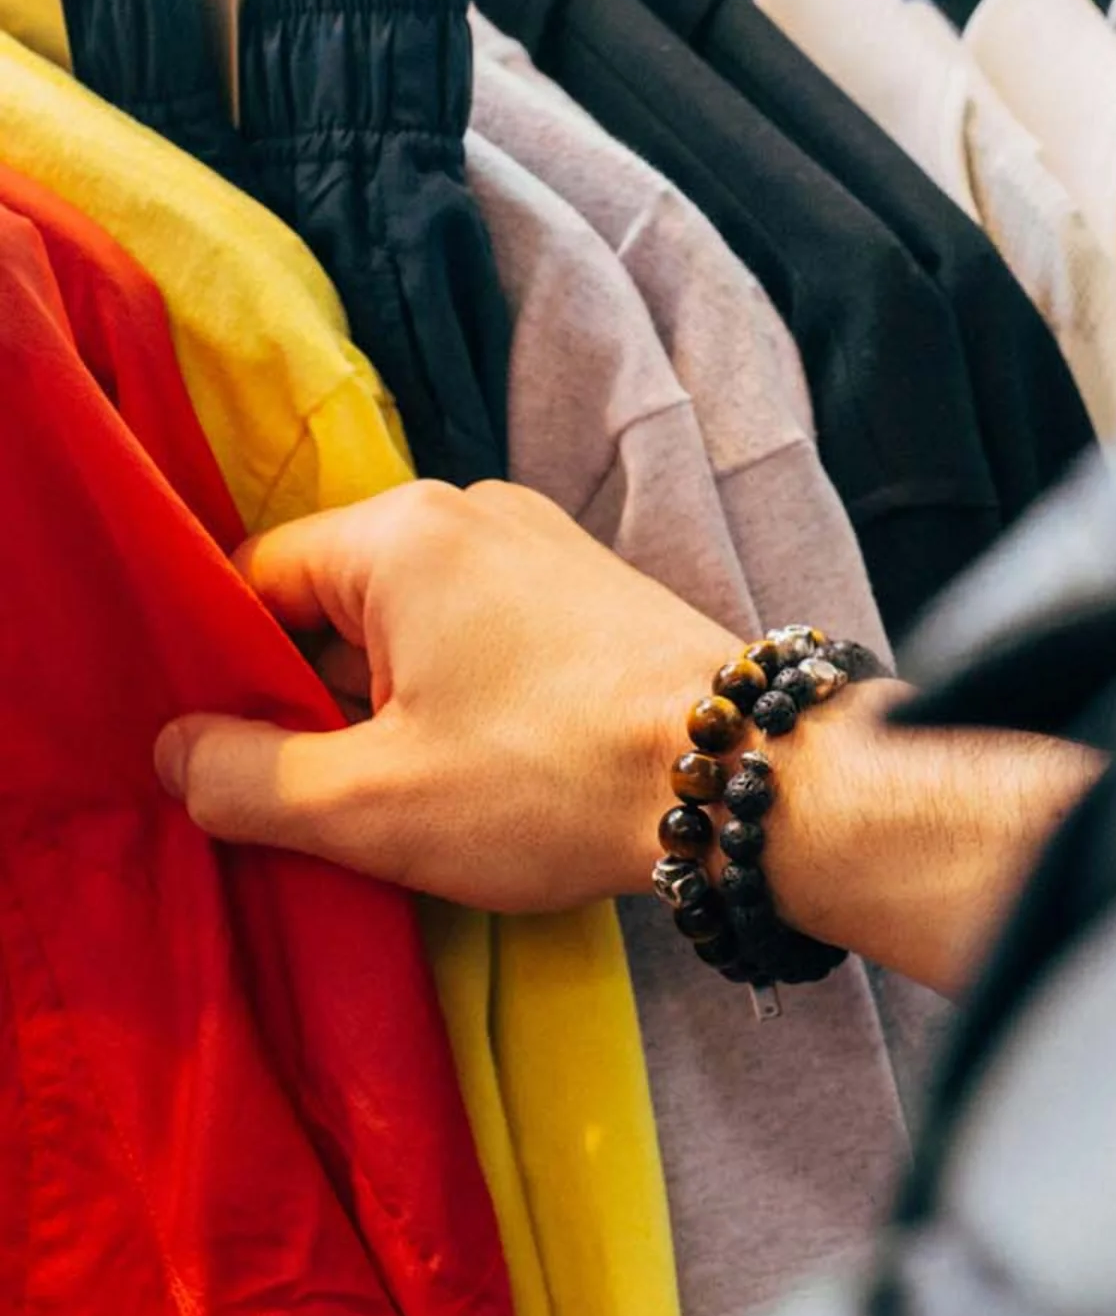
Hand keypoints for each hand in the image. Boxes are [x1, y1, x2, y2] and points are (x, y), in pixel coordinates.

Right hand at [156, 481, 737, 912]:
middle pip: (334, 604)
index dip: (224, 673)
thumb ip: (245, 777)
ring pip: (413, 628)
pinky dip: (463, 697)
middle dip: (314, 699)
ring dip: (393, 709)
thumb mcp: (370, 804)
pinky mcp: (594, 594)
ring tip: (408, 799)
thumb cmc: (549, 779)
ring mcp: (543, 546)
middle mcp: (472, 511)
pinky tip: (482, 774)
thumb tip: (172, 749)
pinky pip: (485, 636)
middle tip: (319, 797)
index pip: (254, 581)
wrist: (742, 776)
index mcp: (399, 532)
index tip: (230, 755)